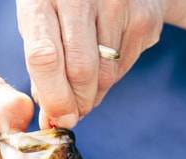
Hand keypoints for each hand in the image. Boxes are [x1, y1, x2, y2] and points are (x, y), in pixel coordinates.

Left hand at [17, 0, 165, 127]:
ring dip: (95, 93)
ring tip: (87, 86)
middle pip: (80, 70)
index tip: (58, 119)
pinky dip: (112, 76)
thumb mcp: (42, 21)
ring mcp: (116, 3)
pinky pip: (124, 66)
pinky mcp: (143, 17)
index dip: (53, 97)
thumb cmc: (67, 5)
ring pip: (106, 74)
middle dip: (77, 103)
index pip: (44, 57)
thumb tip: (52, 117)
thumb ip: (43, 64)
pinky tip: (107, 58)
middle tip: (74, 114)